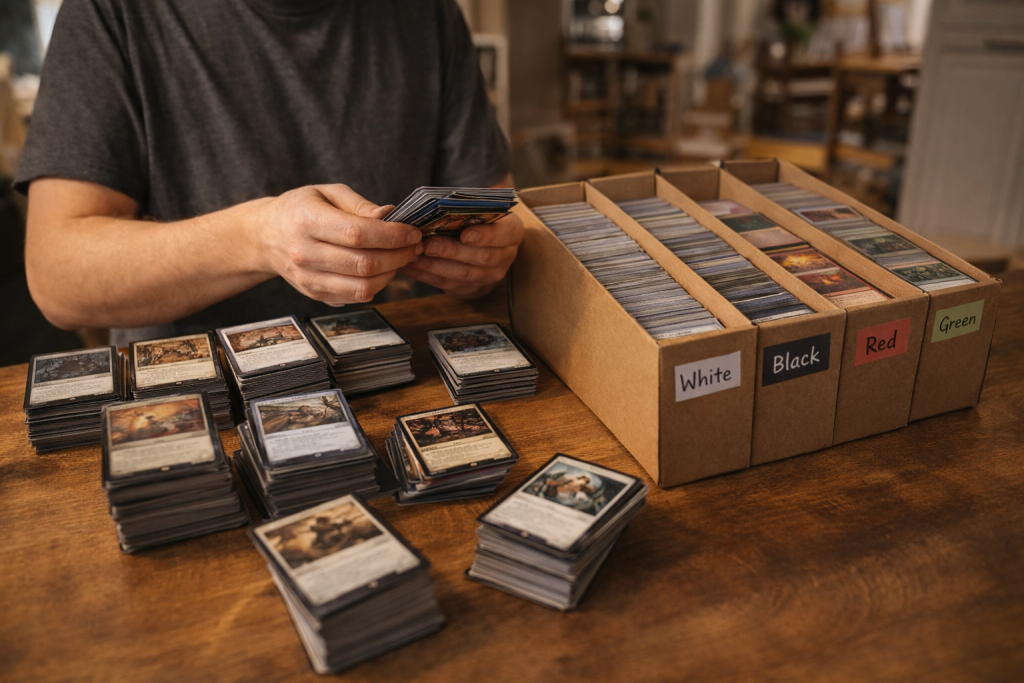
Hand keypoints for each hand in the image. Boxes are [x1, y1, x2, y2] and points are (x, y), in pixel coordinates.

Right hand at [256, 184, 423, 304]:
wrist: (266, 237)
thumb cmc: (301, 209)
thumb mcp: (327, 193)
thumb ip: (360, 205)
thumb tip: (390, 216)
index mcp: (307, 221)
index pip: (358, 234)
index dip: (392, 235)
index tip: (412, 232)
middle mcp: (305, 253)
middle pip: (364, 264)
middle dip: (399, 255)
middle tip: (414, 246)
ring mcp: (309, 279)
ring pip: (363, 287)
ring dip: (392, 274)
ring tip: (401, 257)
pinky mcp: (316, 295)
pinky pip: (356, 297)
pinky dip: (377, 285)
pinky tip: (382, 269)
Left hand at [399, 212, 523, 298]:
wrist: (483, 239)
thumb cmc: (477, 216)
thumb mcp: (480, 207)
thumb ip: (465, 207)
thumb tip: (436, 207)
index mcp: (512, 231)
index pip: (504, 234)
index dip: (485, 236)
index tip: (464, 234)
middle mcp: (506, 256)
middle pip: (481, 258)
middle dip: (451, 252)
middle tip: (428, 244)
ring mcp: (491, 276)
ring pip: (463, 274)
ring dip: (434, 266)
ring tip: (413, 255)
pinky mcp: (473, 289)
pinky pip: (449, 285)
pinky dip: (427, 276)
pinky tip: (410, 266)